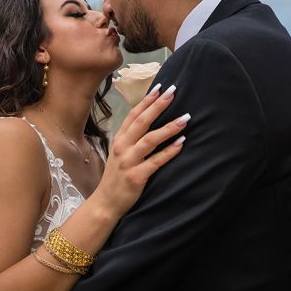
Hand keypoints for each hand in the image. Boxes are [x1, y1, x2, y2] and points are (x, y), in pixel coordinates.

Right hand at [92, 84, 188, 218]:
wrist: (105, 203)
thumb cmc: (116, 177)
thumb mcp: (120, 153)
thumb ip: (131, 139)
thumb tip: (149, 122)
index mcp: (119, 139)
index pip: (133, 115)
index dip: (147, 100)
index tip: (160, 87)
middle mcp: (122, 147)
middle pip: (142, 122)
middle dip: (159, 105)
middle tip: (174, 92)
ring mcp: (129, 161)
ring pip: (150, 139)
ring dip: (169, 128)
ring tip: (185, 119)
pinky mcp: (136, 176)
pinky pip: (156, 161)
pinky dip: (169, 151)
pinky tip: (181, 143)